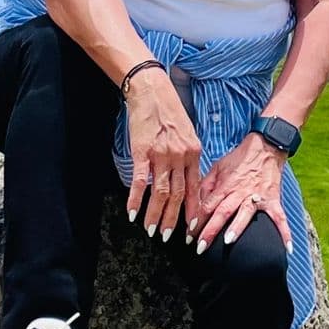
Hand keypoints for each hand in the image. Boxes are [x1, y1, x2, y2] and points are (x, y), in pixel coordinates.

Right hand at [124, 71, 201, 241]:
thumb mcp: (187, 133)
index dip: (193, 210)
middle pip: (178, 195)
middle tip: (170, 237)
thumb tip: (187, 178)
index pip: (195, 188)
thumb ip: (188, 156)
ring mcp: (162, 155)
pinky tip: (133, 213)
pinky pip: (141, 181)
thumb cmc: (169, 111)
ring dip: (156, 215)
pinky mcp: (143, 151)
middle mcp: (180, 156)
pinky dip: (136, 199)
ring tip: (152, 231)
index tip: (192, 228)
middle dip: (174, 219)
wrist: (151, 90)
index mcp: (194, 152)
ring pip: (160, 192)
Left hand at [192, 134, 291, 254]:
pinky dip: (284, 232)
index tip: (188, 235)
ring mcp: (257, 196)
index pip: (207, 205)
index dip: (197, 220)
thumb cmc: (239, 159)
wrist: (266, 146)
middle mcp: (240, 192)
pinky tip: (287, 248)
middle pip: (223, 211)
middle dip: (210, 230)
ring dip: (237, 227)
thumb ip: (206, 186)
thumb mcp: (217, 167)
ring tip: (228, 242)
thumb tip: (197, 204)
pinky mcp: (273, 199)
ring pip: (246, 213)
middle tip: (200, 247)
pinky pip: (280, 218)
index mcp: (225, 185)